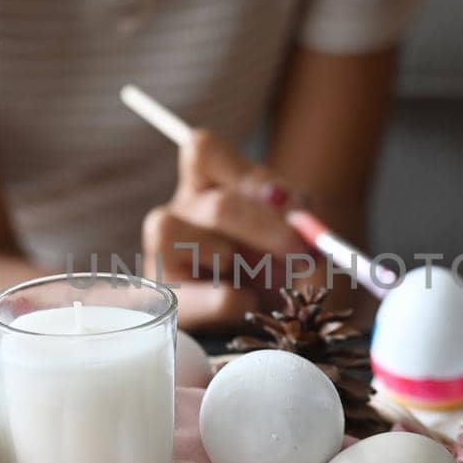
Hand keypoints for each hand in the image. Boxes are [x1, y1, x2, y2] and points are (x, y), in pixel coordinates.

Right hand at [142, 130, 306, 328]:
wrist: (275, 310)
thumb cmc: (281, 260)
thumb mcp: (298, 228)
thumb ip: (299, 214)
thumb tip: (296, 209)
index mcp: (207, 184)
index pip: (202, 151)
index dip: (243, 174)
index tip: (284, 200)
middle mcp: (180, 212)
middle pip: (213, 205)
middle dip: (265, 229)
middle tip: (300, 250)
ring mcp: (163, 254)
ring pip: (167, 232)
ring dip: (224, 253)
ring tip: (257, 273)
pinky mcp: (166, 298)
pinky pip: (185, 295)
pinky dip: (226, 300)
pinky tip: (250, 303)